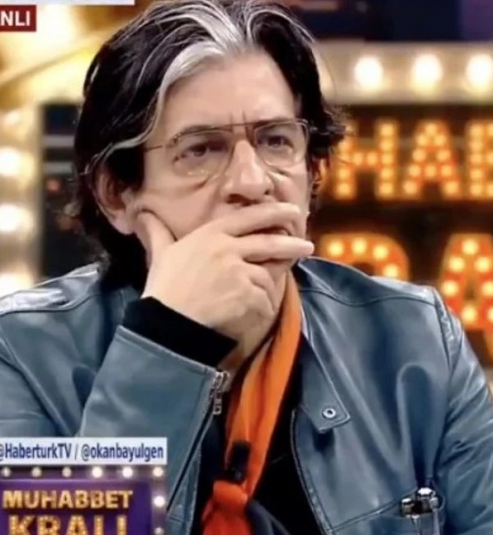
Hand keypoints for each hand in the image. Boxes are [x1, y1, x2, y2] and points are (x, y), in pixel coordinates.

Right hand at [136, 203, 313, 342]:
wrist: (167, 323)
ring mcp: (238, 270)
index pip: (249, 217)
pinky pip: (265, 299)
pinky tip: (251, 313)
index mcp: (209, 235)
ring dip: (266, 287)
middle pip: (270, 242)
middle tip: (308, 246)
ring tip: (256, 298)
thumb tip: (143, 214)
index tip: (292, 210)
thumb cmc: (163, 289)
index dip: (274, 212)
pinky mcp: (246, 293)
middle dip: (293, 244)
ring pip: (267, 275)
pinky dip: (262, 308)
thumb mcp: (161, 255)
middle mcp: (226, 248)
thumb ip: (159, 233)